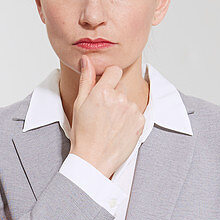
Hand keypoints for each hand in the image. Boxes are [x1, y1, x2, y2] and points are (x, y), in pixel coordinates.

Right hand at [70, 55, 144, 178]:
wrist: (93, 159)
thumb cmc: (83, 134)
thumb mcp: (79, 104)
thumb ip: (86, 79)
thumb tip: (86, 60)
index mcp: (103, 91)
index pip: (115, 70)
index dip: (109, 78)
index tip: (105, 88)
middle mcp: (120, 98)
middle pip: (121, 87)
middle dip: (114, 96)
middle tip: (103, 113)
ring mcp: (132, 110)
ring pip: (128, 101)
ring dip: (122, 109)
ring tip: (110, 124)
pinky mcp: (140, 121)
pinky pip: (136, 113)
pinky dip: (130, 120)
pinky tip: (118, 129)